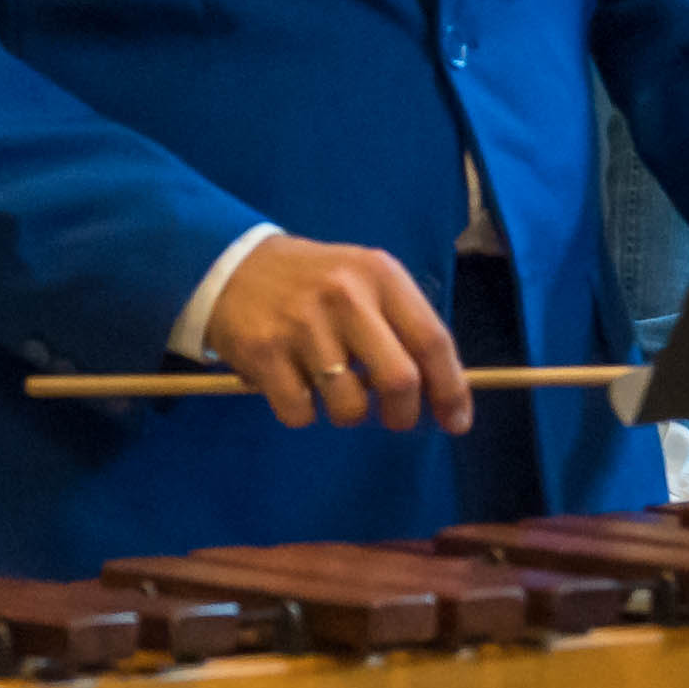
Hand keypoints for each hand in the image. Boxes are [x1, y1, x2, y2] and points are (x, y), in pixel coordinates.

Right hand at [200, 234, 471, 432]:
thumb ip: (402, 329)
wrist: (233, 265)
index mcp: (380, 275)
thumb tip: (441, 397)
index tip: (455, 422)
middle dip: (403, 415)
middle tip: (393, 418)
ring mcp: (302, 324)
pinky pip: (300, 414)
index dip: (451, 390)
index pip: (433, 340)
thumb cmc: (315, 283)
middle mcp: (345, 295)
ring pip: (349, 407)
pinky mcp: (264, 351)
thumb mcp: (364, 283)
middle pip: (399, 380)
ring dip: (347, 414)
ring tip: (331, 388)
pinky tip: (293, 383)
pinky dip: (302, 413)